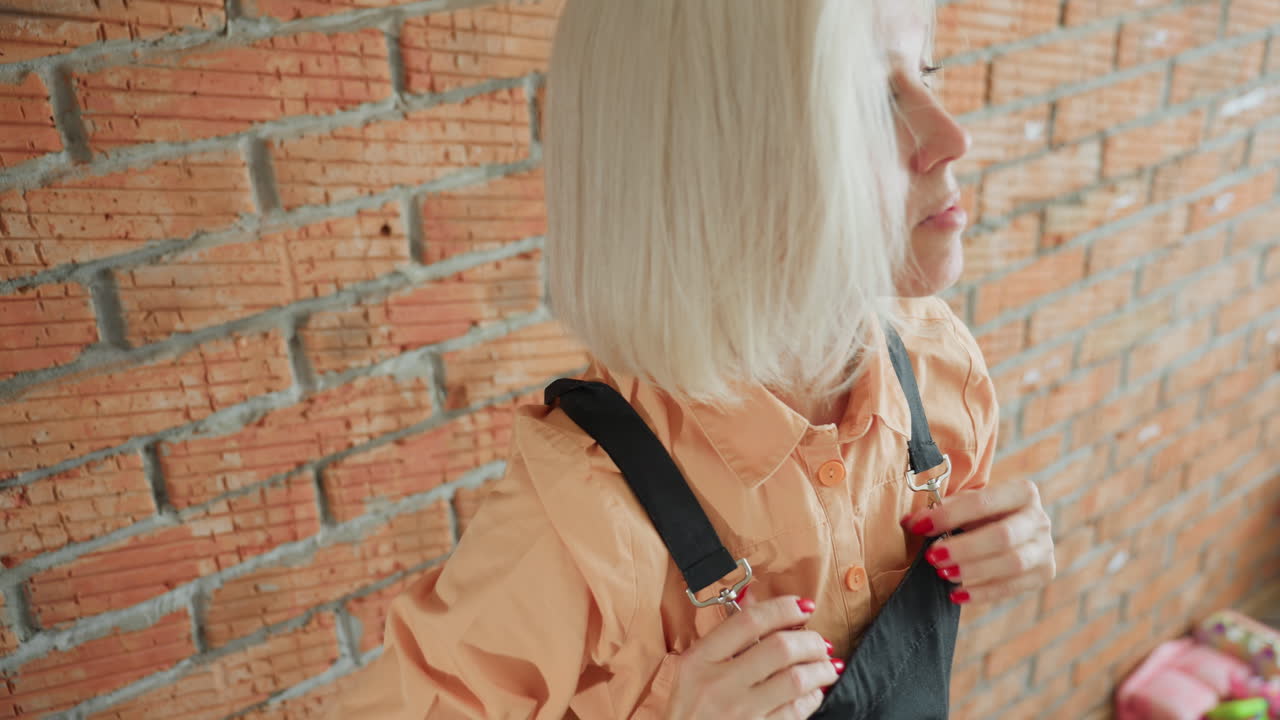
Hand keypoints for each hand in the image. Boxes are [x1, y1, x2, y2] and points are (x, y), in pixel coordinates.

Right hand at [666, 593, 839, 719]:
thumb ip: (725, 633)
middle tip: (819, 641)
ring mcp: (739, 712)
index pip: (749, 621)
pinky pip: (796, 711)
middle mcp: (719, 684)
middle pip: (780, 648)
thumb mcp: (692, 668)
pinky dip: (813, 697)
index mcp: (699, 660)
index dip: (783, 608)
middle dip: (810, 640)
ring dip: (820, 668)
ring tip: (827, 665)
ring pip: (795, 680)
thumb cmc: (686, 708)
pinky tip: (815, 691)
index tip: (802, 606)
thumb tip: (753, 596)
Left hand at [900, 477, 1055, 604]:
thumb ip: (940, 510)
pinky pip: (1013, 588)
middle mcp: (1039, 519)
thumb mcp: (965, 504)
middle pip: (1003, 536)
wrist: (1012, 528)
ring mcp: (1044, 548)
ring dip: (973, 571)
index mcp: (1021, 492)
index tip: (919, 527)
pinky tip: (956, 595)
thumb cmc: (980, 514)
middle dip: (964, 548)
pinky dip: (982, 593)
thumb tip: (910, 522)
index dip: (948, 515)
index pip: (982, 502)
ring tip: (944, 574)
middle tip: (933, 557)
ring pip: (1012, 563)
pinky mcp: (1044, 573)